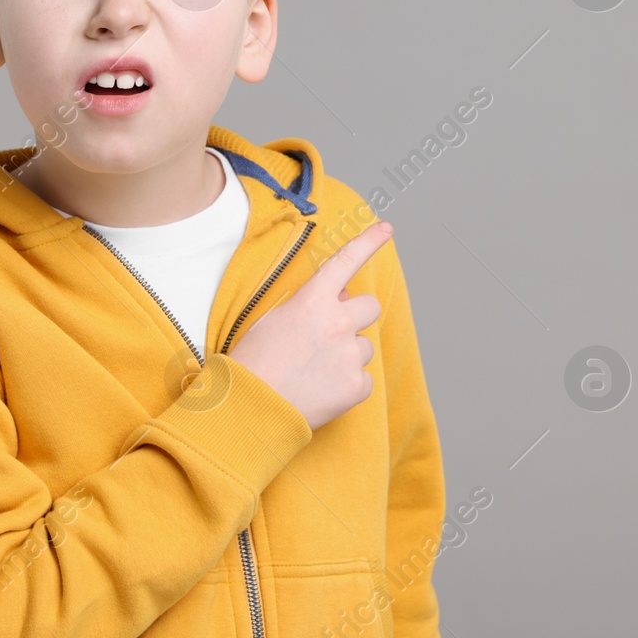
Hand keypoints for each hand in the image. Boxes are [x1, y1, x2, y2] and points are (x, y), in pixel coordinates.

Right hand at [227, 220, 392, 429]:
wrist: (250, 409)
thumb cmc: (255, 362)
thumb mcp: (275, 320)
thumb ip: (313, 304)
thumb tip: (343, 296)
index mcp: (313, 301)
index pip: (346, 261)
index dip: (368, 242)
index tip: (386, 229)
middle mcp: (337, 323)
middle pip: (370, 306)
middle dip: (355, 316)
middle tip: (330, 335)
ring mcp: (349, 356)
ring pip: (364, 345)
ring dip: (347, 354)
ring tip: (315, 370)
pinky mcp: (356, 387)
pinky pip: (364, 378)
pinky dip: (348, 385)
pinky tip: (322, 390)